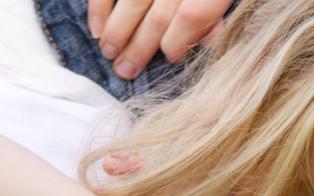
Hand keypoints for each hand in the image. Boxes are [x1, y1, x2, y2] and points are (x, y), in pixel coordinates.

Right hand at [90, 0, 229, 78]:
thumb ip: (216, 6)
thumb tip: (209, 39)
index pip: (194, 14)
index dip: (181, 41)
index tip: (171, 56)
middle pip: (160, 13)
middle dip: (141, 46)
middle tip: (125, 70)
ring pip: (133, 0)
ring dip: (118, 30)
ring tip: (109, 54)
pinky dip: (100, 6)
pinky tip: (97, 28)